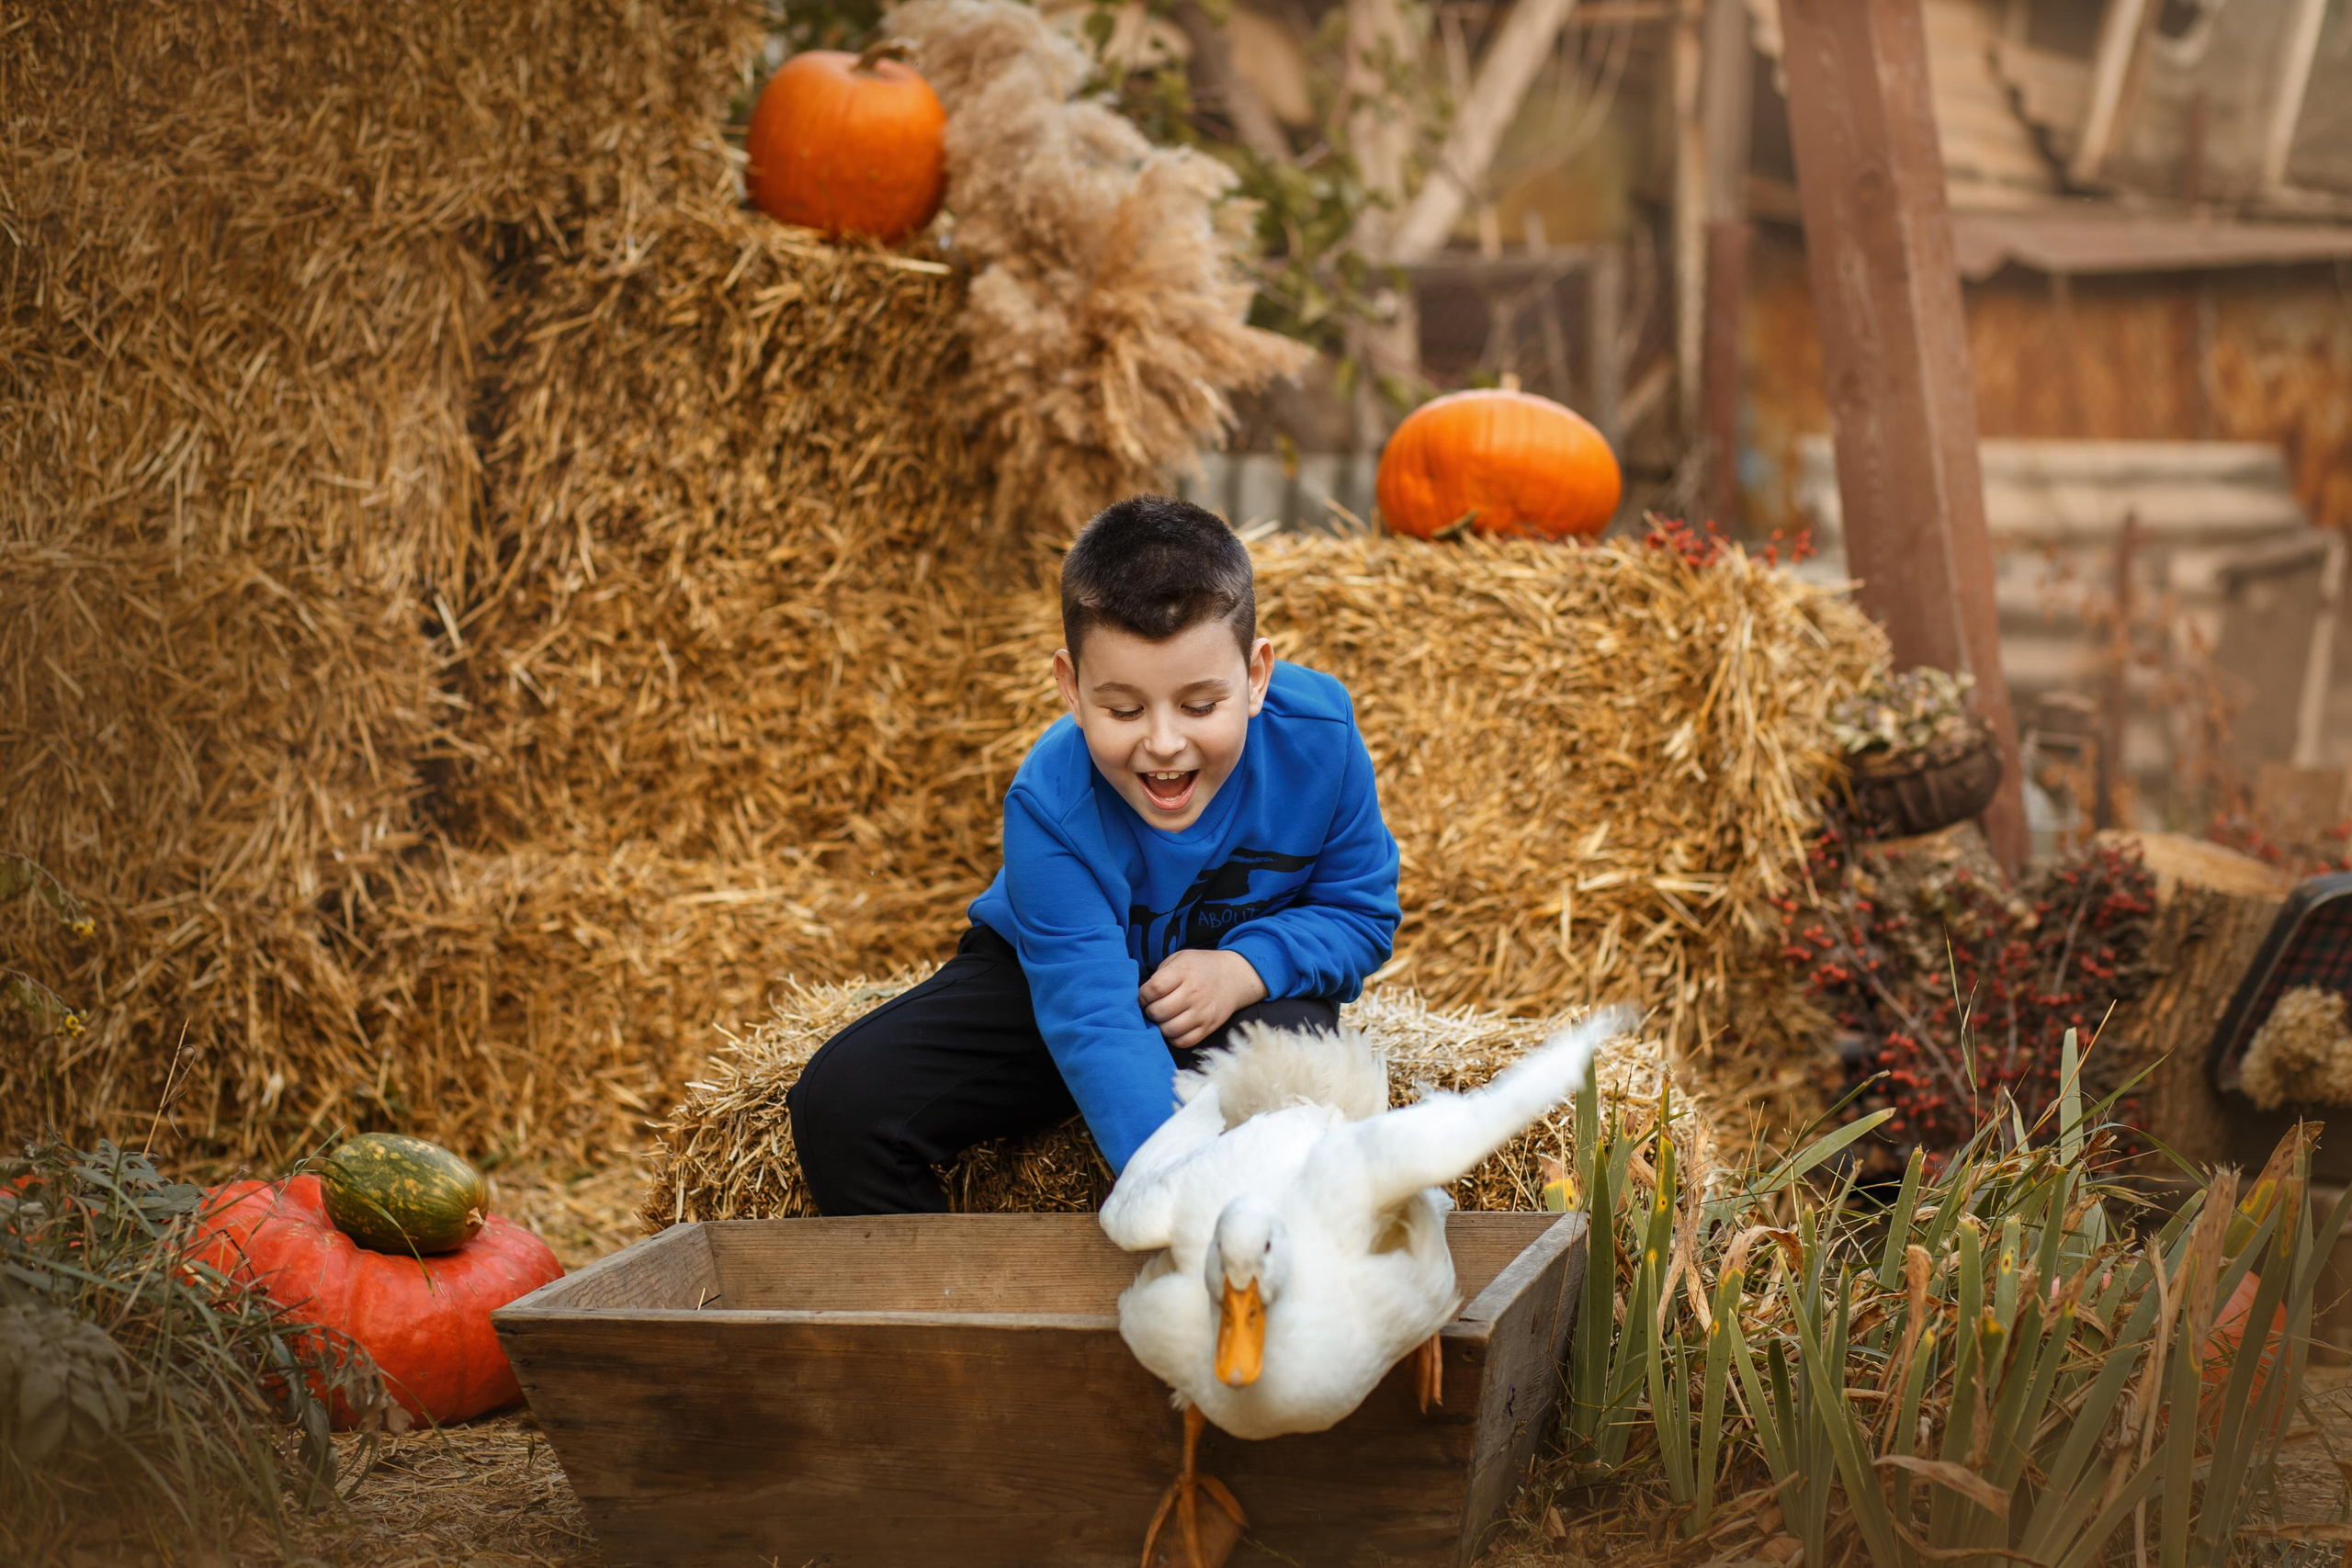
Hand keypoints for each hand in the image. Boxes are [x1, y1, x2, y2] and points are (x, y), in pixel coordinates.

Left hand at [1140, 949, 1266, 1050]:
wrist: (1233, 977)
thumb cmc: (1200, 967)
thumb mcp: (1180, 958)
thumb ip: (1161, 974)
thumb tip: (1141, 996)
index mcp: (1184, 971)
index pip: (1154, 989)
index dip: (1142, 996)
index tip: (1143, 996)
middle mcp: (1194, 992)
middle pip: (1159, 1011)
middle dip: (1149, 1011)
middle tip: (1152, 1008)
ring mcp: (1202, 1012)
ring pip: (1169, 1029)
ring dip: (1160, 1026)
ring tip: (1163, 1018)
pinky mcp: (1209, 1027)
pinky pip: (1184, 1041)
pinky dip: (1174, 1037)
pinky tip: (1174, 1027)